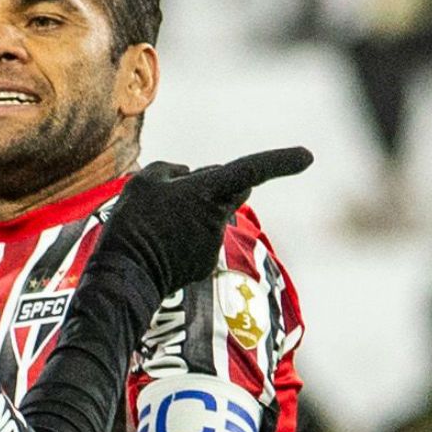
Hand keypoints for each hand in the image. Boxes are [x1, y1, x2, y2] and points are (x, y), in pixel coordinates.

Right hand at [94, 147, 312, 296]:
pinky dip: (183, 239)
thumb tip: (187, 172)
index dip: (281, 161)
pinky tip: (157, 246)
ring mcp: (213, 244)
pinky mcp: (204, 265)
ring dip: (192, 214)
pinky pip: (198, 242)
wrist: (125, 276)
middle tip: (185, 188)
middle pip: (235, 191)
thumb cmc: (133, 223)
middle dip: (220, 185)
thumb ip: (170, 170)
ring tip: (155, 225)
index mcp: (208, 191)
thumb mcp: (142, 182)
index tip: (307, 156)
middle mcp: (218, 217)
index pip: (252, 169)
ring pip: (210, 217)